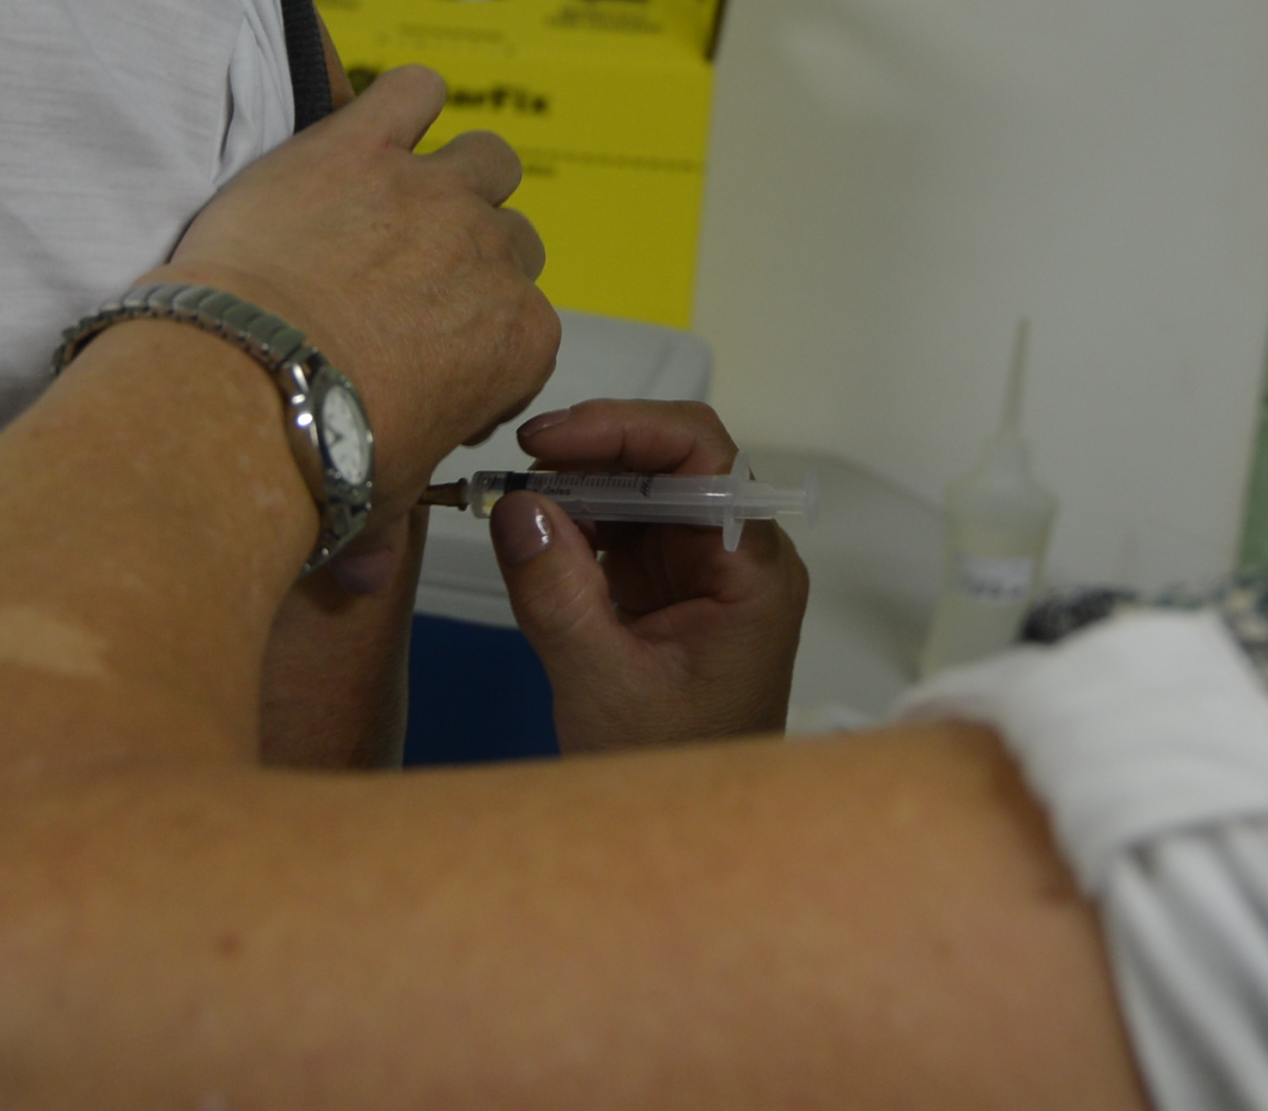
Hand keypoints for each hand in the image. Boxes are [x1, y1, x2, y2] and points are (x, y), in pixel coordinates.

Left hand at [159, 64, 558, 503]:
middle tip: (405, 284)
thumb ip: (381, 534)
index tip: (431, 362)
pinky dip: (405, 98)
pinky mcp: (361, 144)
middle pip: (512, 238)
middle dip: (471, 258)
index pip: (528, 328)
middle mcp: (492, 258)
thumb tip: (362, 585)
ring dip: (455, 172)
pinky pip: (412, 90)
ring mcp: (431, 192)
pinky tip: (376, 120)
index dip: (480, 343)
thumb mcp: (372, 505)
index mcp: (519, 343)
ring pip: (487, 157)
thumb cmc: (314, 461)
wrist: (237, 394)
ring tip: (399, 199)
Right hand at [490, 401, 810, 751]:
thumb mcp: (599, 683)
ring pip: (642, 490)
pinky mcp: (668, 588)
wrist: (684, 838)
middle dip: (593, 455)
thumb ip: (557, 592)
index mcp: (750, 571)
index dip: (626, 429)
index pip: (704, 457)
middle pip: (672, 463)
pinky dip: (577, 523)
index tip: (550, 440)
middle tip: (517, 466)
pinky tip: (538, 535)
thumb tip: (517, 505)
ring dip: (579, 487)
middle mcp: (736, 556)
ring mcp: (702, 570)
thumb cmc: (665, 771)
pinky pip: (623, 529)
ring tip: (517, 503)